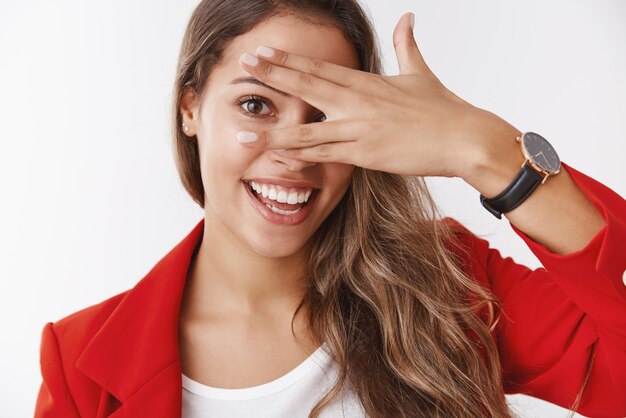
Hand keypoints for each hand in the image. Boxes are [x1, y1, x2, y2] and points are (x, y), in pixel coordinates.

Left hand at [237, 12, 508, 178]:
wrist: (465, 138)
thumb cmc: (444, 109)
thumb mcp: (421, 72)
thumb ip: (407, 45)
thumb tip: (408, 18)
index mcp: (368, 83)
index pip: (320, 68)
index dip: (289, 60)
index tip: (264, 53)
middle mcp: (359, 102)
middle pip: (308, 86)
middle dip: (274, 77)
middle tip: (244, 66)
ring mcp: (361, 128)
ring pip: (308, 130)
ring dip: (274, 132)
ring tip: (242, 134)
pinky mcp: (367, 155)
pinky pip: (327, 157)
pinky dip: (302, 159)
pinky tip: (278, 160)